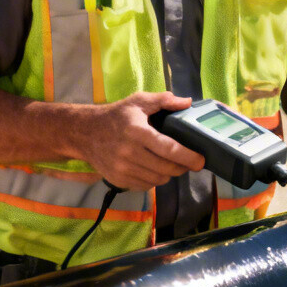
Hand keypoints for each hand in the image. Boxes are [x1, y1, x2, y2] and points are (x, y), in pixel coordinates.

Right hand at [79, 92, 204, 190]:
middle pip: (167, 168)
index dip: (188, 157)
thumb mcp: (138, 101)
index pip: (169, 149)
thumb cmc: (117, 115)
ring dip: (169, 174)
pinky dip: (155, 180)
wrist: (85, 133)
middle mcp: (130, 152)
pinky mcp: (118, 180)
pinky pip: (146, 186)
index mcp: (137, 131)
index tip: (201, 160)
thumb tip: (188, 102)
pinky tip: (155, 169)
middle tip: (190, 162)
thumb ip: (164, 100)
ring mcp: (123, 169)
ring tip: (172, 164)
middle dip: (182, 167)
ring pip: (158, 180)